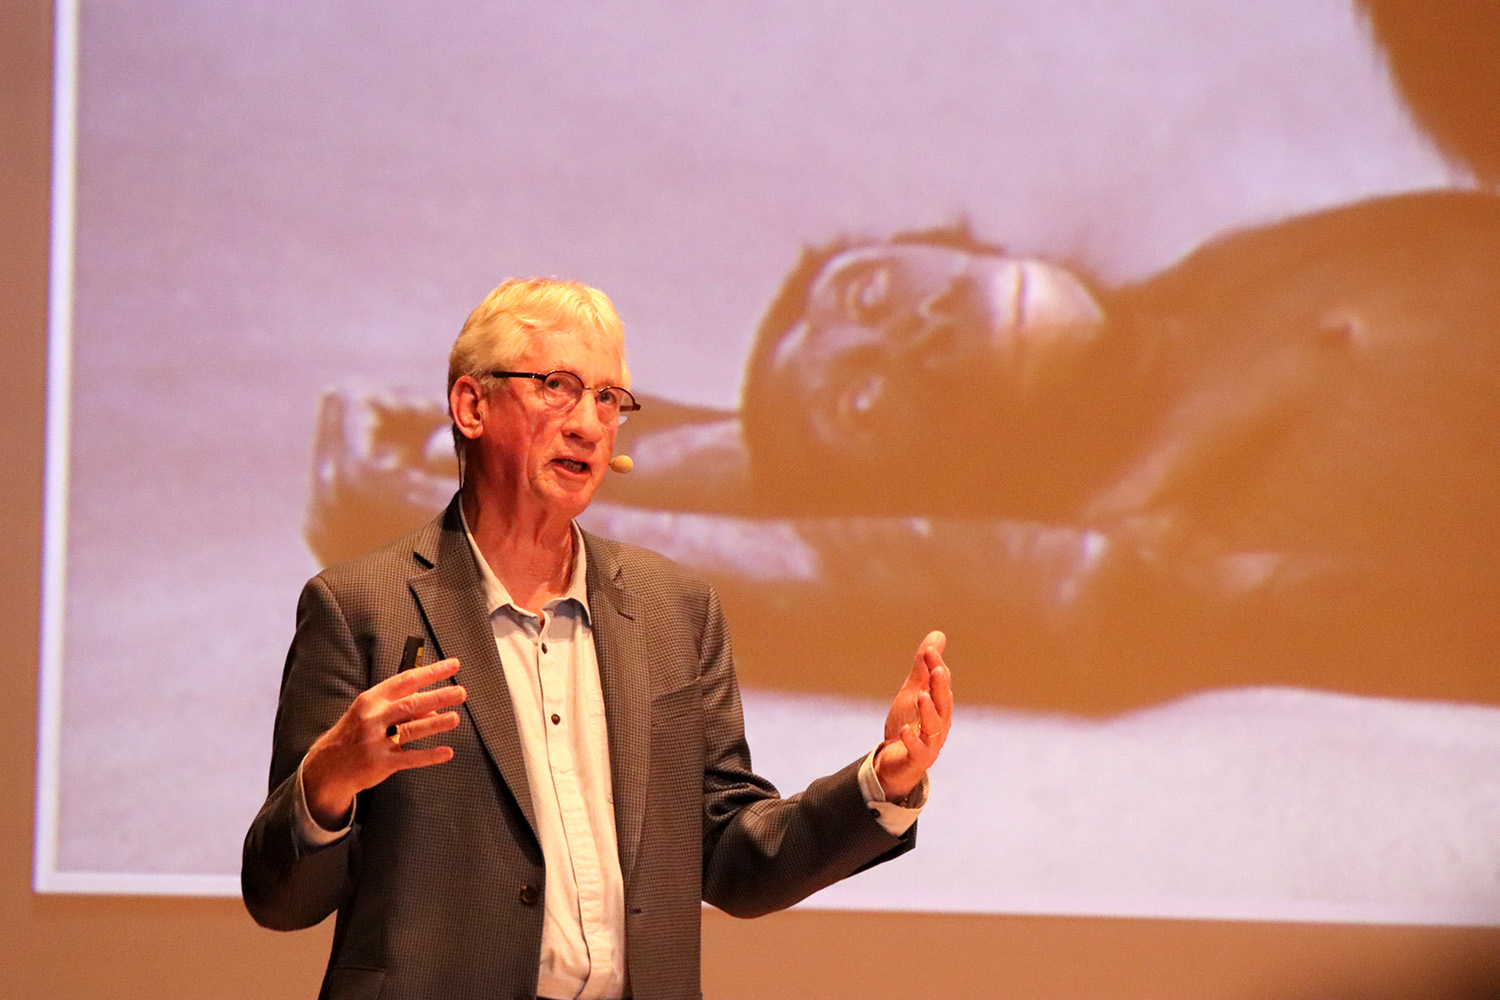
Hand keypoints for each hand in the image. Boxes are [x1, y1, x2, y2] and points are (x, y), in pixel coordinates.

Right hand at [301, 658, 467, 828]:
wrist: (327, 766)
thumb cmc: (354, 733)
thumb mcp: (371, 712)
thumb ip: (401, 706)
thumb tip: (434, 706)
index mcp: (372, 699)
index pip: (407, 680)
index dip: (432, 671)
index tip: (453, 665)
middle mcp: (373, 717)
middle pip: (411, 703)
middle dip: (439, 696)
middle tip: (460, 692)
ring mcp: (376, 741)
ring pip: (412, 729)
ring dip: (437, 723)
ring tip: (455, 718)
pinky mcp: (381, 763)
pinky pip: (411, 758)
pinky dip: (430, 755)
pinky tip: (446, 752)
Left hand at [874, 631, 951, 801]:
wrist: (897, 760)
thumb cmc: (910, 722)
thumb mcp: (913, 690)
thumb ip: (924, 666)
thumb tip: (938, 635)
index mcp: (940, 705)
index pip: (941, 684)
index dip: (936, 666)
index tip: (929, 650)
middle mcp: (940, 723)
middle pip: (943, 703)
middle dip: (940, 686)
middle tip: (937, 669)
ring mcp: (930, 742)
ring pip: (934, 726)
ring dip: (928, 711)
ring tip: (920, 696)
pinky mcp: (917, 758)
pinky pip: (918, 750)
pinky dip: (912, 740)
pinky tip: (905, 729)